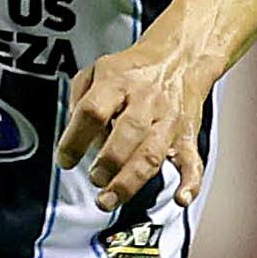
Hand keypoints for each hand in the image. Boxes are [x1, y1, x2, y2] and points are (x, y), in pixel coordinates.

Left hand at [57, 32, 216, 211]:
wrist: (179, 58)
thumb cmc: (132, 71)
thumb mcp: (96, 71)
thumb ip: (79, 101)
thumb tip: (75, 137)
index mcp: (118, 82)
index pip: (93, 111)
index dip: (75, 139)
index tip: (64, 160)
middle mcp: (146, 101)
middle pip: (126, 134)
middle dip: (107, 163)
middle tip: (95, 179)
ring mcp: (169, 120)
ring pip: (152, 154)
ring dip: (130, 181)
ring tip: (110, 199)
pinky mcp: (187, 136)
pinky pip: (192, 162)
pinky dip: (190, 183)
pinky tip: (180, 199)